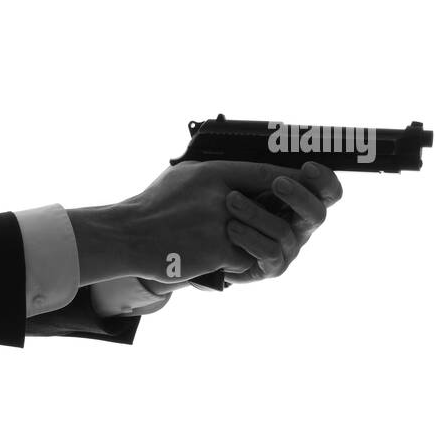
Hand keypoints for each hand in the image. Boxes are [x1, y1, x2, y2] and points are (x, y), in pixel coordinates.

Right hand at [121, 160, 309, 281]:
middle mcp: (221, 196)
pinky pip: (242, 258)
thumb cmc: (153, 206)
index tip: (307, 183)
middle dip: (266, 218)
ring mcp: (221, 225)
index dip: (289, 179)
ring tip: (222, 242)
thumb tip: (239, 172)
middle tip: (271, 221)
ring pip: (255, 235)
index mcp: (213, 173)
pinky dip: (230, 261)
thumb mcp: (181, 176)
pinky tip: (208, 257)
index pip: (265, 173)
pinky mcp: (217, 251)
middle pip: (265, 208)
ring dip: (244, 242)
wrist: (127, 237)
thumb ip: (212, 173)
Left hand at [223, 160, 342, 284]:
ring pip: (284, 231)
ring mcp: (289, 248)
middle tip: (277, 183)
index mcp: (301, 201)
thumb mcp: (244, 183)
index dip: (325, 180)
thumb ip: (263, 172)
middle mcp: (301, 226)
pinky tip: (231, 227)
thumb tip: (282, 149)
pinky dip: (249, 237)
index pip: (328, 191)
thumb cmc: (228, 206)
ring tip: (231, 200)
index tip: (308, 166)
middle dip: (299, 196)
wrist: (204, 242)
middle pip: (317, 214)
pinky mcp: (273, 267)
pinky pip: (269, 251)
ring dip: (256, 213)